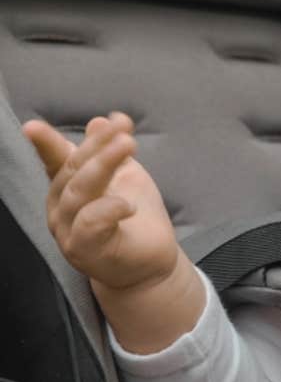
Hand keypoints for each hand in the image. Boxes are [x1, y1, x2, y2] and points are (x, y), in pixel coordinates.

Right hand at [23, 112, 180, 292]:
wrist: (148, 261)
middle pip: (72, 171)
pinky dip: (108, 209)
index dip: (46, 143)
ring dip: (103, 165)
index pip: (55, 160)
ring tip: (128, 145)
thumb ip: (111, 151)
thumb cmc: (132, 216)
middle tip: (122, 128)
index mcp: (66, 186)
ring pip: (79, 193)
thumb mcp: (125, 176)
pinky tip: (128, 204)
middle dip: (96, 146)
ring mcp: (68, 230)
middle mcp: (60, 208)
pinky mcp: (85, 250)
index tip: (32, 126)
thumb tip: (100, 120)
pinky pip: (89, 225)